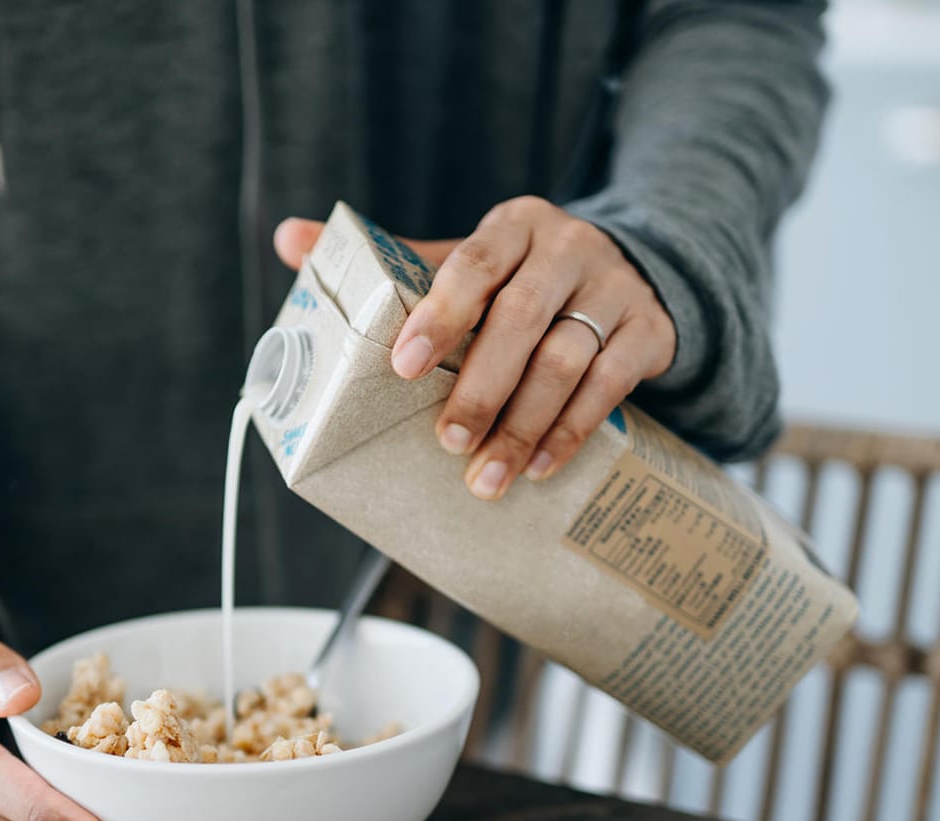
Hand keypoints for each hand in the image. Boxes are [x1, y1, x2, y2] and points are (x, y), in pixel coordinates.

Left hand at [275, 197, 675, 499]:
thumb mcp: (464, 259)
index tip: (403, 366)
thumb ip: (389, 259)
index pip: (472, 263)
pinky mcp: (651, 329)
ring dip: (523, 426)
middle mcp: (568, 247)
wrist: (627, 272)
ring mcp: (615, 287)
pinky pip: (611, 385)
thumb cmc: (520, 277)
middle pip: (520, 319)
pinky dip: (572, 431)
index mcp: (513, 225)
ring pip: (567, 360)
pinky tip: (541, 468)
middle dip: (480, 387)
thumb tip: (288, 239)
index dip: (439, 314)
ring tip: (484, 477)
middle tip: (445, 441)